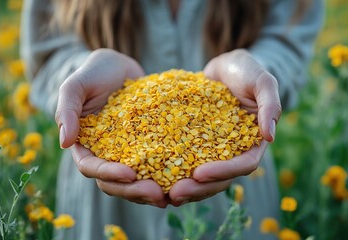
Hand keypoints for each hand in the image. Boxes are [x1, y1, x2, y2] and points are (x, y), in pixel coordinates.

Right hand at [55, 49, 167, 207]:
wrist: (118, 67)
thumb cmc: (94, 73)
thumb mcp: (76, 85)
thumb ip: (67, 110)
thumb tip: (65, 143)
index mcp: (84, 144)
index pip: (91, 167)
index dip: (108, 174)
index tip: (130, 173)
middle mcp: (104, 154)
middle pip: (114, 182)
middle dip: (134, 191)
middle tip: (159, 195)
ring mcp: (125, 152)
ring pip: (134, 180)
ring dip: (150, 190)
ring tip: (172, 194)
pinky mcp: (145, 146)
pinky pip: (152, 165)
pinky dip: (163, 175)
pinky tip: (181, 179)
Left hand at [169, 49, 280, 205]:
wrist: (224, 69)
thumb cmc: (246, 72)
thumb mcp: (262, 81)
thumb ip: (270, 104)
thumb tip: (270, 135)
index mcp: (253, 142)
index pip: (243, 165)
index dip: (223, 172)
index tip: (199, 174)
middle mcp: (234, 151)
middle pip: (220, 178)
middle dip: (199, 188)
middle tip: (174, 195)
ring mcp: (214, 149)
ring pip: (203, 176)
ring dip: (185, 186)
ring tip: (162, 193)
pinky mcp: (196, 143)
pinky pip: (186, 160)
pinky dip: (174, 169)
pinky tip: (156, 174)